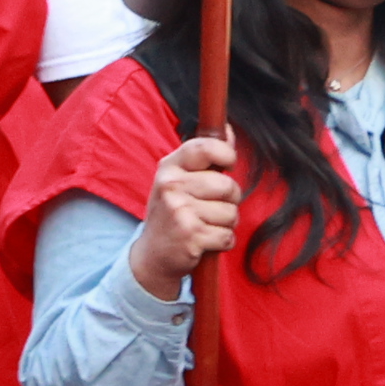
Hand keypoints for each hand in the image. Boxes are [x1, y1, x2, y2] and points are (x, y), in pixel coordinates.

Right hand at [127, 133, 241, 298]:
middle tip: (212, 207)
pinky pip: (227, 236)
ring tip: (205, 225)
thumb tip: (230, 131)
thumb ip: (205, 157)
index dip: (226, 153)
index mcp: (169, 167)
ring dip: (226, 224)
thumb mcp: (180, 180)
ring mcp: (179, 211)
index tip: (228, 164)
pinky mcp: (191, 236)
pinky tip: (204, 241)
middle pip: (227, 186)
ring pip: (231, 213)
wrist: (153, 254)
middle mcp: (171, 186)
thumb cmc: (172, 212)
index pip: (204, 147)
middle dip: (230, 200)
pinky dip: (222, 242)